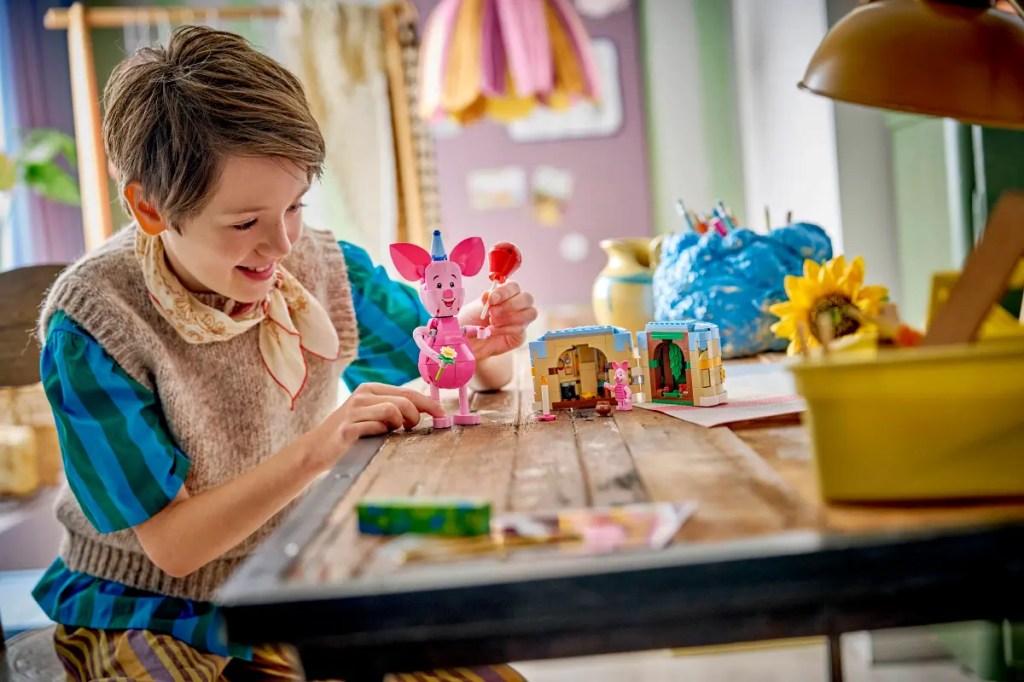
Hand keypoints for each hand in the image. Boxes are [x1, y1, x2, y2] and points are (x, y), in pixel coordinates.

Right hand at [306, 383, 444, 472]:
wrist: (316, 448)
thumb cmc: (351, 432)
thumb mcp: (371, 414)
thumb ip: (394, 409)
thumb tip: (426, 410)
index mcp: (370, 389)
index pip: (408, 392)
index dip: (428, 403)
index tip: (442, 414)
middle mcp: (362, 395)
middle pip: (404, 400)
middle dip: (417, 415)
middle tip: (412, 428)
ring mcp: (354, 411)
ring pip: (392, 410)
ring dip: (399, 424)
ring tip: (392, 432)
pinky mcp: (348, 428)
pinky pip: (376, 427)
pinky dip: (382, 434)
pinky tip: (376, 438)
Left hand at [460, 281, 536, 360]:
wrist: (468, 340)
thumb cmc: (472, 320)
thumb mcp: (476, 307)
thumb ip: (485, 299)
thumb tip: (489, 294)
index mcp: (506, 293)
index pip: (514, 287)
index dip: (504, 292)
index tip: (491, 299)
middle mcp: (517, 304)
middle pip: (527, 298)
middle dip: (509, 305)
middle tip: (492, 312)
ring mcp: (521, 319)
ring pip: (530, 313)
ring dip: (509, 318)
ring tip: (492, 322)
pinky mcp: (520, 335)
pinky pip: (521, 330)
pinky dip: (505, 330)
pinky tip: (493, 331)